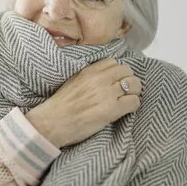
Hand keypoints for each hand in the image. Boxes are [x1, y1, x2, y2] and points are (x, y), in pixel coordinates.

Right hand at [25, 58, 140, 147]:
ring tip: (127, 100)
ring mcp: (107, 94)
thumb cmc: (60, 106)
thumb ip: (89, 77)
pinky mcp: (111, 110)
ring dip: (134, 92)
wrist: (52, 123)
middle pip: (127, 70)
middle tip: (125, 91)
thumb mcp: (73, 82)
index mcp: (89, 72)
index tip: (115, 80)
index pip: (113, 62)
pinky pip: (134, 101)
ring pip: (134, 84)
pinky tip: (126, 110)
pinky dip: (133, 105)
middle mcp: (100, 80)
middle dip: (129, 80)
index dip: (117, 72)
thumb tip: (105, 78)